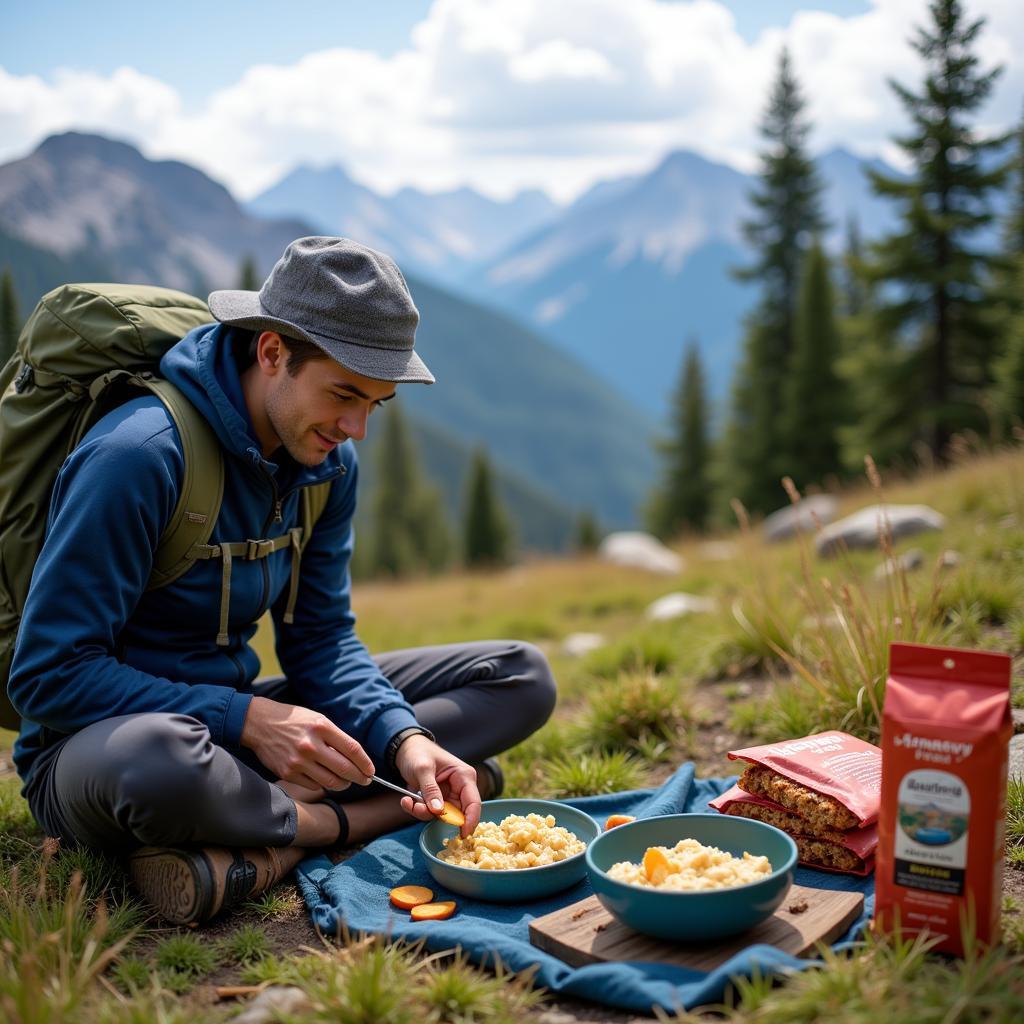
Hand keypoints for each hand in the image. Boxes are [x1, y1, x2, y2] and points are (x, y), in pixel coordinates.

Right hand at [240, 696, 373, 790]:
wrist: (259, 723)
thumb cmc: (294, 721)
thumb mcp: (317, 720)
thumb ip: (335, 738)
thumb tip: (355, 759)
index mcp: (322, 727)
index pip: (352, 749)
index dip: (365, 763)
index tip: (371, 771)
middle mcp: (311, 745)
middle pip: (344, 768)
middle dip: (359, 777)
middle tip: (366, 780)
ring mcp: (298, 761)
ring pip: (330, 781)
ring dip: (343, 784)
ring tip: (346, 781)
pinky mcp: (288, 773)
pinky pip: (314, 785)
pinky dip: (323, 784)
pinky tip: (325, 779)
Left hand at [393, 734, 480, 837]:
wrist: (405, 749)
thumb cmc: (418, 752)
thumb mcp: (423, 769)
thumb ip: (430, 789)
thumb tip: (439, 811)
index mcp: (464, 776)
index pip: (474, 803)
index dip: (471, 820)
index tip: (462, 835)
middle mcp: (459, 788)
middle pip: (457, 813)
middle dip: (437, 816)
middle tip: (419, 809)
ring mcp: (447, 795)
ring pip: (441, 815)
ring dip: (423, 812)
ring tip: (409, 801)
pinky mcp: (436, 800)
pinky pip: (429, 812)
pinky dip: (417, 809)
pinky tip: (406, 799)